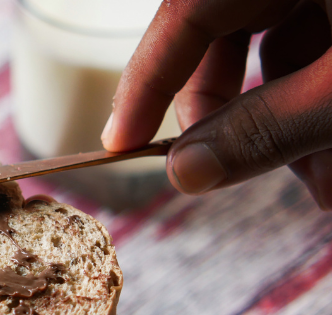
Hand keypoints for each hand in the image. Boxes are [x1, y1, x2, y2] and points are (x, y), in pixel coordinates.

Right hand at [102, 0, 331, 208]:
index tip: (121, 144)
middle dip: (224, 114)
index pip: (186, 11)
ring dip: (279, 121)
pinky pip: (309, 49)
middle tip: (217, 171)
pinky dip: (311, 104)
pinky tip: (327, 155)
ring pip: (267, 49)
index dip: (147, 81)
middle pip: (218, 33)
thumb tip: (186, 172)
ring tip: (316, 181)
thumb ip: (266, 126)